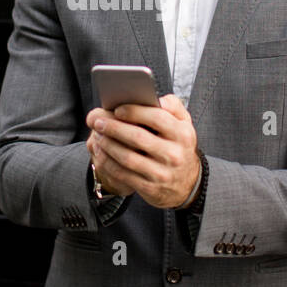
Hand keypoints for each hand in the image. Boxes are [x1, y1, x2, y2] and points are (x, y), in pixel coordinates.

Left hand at [85, 94, 199, 209]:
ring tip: (98, 136)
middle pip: (138, 137)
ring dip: (108, 146)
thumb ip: (173, 106)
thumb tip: (156, 98)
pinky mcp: (150, 188)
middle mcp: (174, 154)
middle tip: (98, 122)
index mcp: (183, 134)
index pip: (157, 118)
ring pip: (128, 157)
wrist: (188, 184)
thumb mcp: (185, 124)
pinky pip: (123, 175)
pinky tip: (101, 154)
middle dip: (114, 128)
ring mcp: (162, 173)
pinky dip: (109, 163)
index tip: (117, 109)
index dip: (134, 112)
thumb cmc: (179, 146)